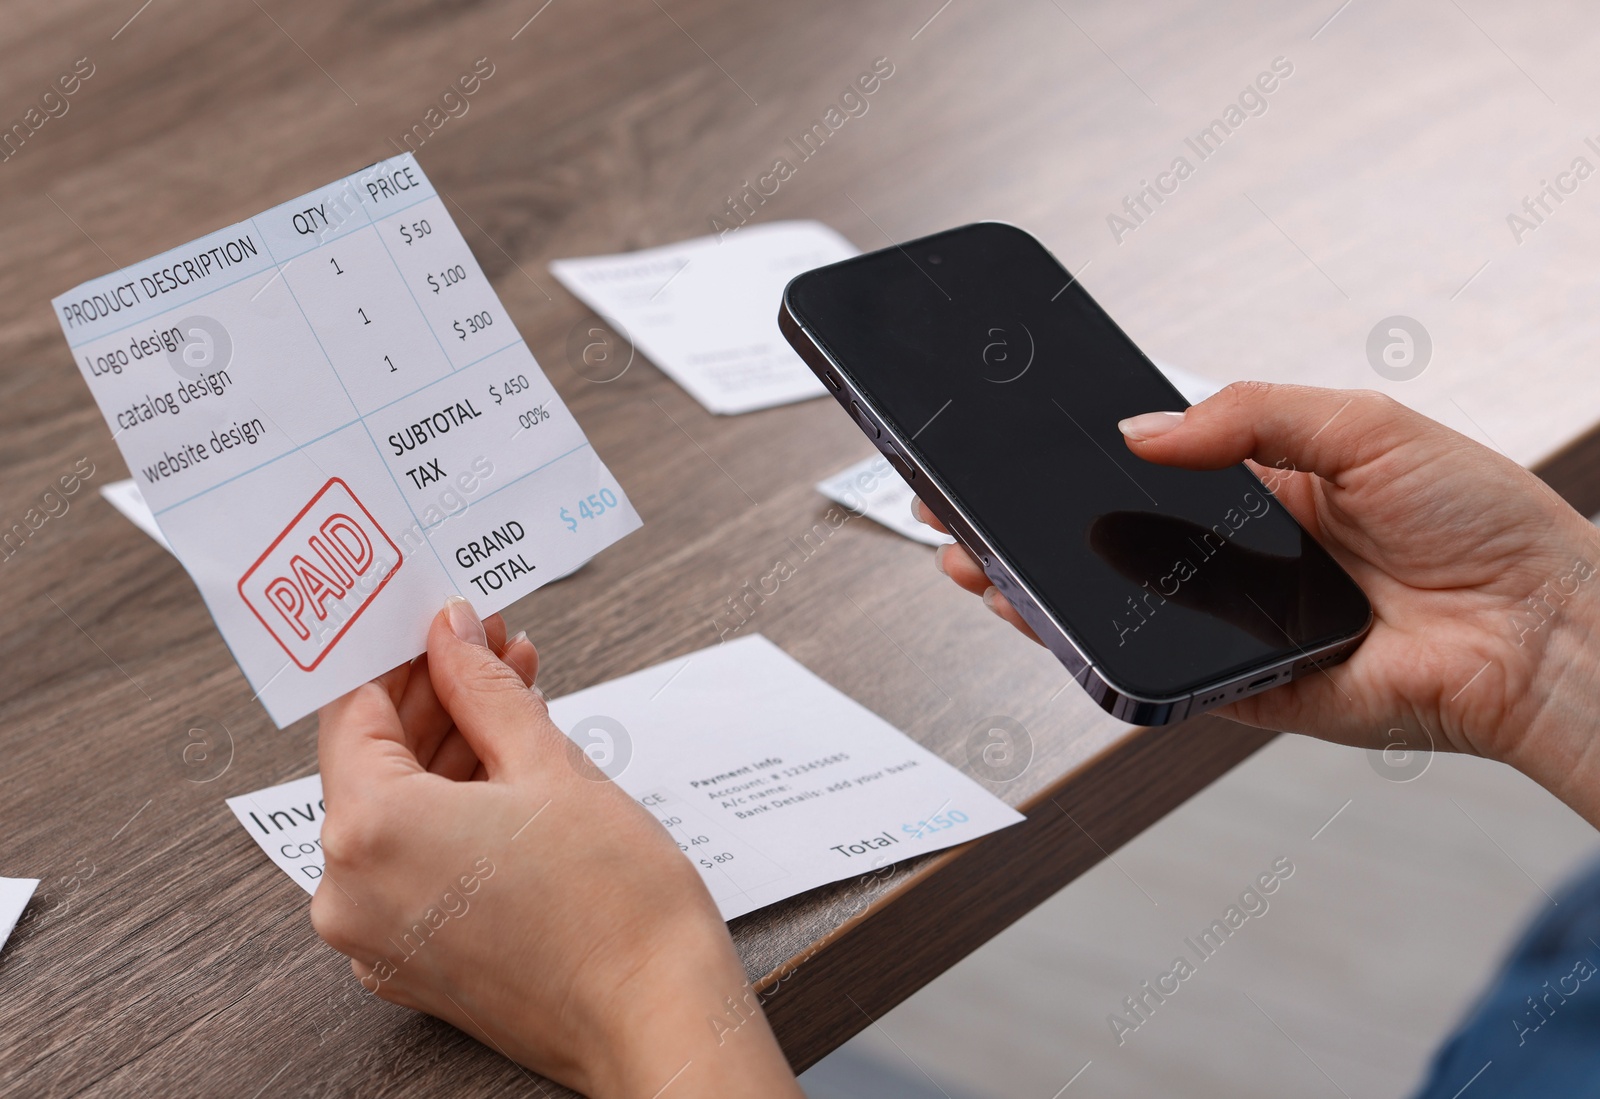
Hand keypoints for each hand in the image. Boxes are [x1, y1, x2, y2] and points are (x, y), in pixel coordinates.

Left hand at [310, 597, 801, 1096]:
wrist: (657, 1015)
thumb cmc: (613, 900)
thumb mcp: (549, 765)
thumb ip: (483, 689)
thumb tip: (451, 635)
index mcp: (368, 832)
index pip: (354, 711)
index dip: (401, 655)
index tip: (439, 622)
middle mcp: (349, 890)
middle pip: (374, 762)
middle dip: (435, 696)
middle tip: (492, 648)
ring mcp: (375, 936)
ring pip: (396, 813)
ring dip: (451, 750)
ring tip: (516, 696)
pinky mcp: (410, 961)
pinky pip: (412, 863)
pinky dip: (451, 812)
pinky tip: (507, 766)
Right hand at [919, 383, 1599, 822]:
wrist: (1541, 629)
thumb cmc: (1481, 521)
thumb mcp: (1362, 426)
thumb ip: (1250, 417)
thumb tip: (1141, 431)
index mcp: (1266, 488)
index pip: (1146, 471)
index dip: (1079, 460)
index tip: (1015, 442)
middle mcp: (1239, 560)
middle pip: (1112, 542)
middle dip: (1031, 528)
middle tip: (960, 504)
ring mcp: (1232, 627)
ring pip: (1115, 609)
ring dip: (1038, 589)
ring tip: (970, 559)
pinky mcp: (1240, 688)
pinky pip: (1152, 672)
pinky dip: (1092, 651)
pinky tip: (1036, 618)